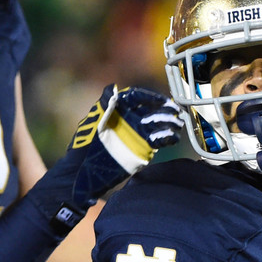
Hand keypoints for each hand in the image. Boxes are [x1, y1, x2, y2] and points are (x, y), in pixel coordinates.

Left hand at [30, 85, 182, 215]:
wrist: (85, 174)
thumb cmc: (84, 147)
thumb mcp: (93, 124)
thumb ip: (104, 105)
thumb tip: (113, 87)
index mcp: (119, 110)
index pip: (137, 98)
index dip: (149, 97)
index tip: (160, 100)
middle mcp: (131, 119)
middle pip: (151, 109)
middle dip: (164, 109)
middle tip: (175, 111)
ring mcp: (138, 134)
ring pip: (159, 124)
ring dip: (169, 122)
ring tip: (177, 124)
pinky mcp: (144, 148)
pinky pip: (160, 140)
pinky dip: (167, 138)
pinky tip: (172, 137)